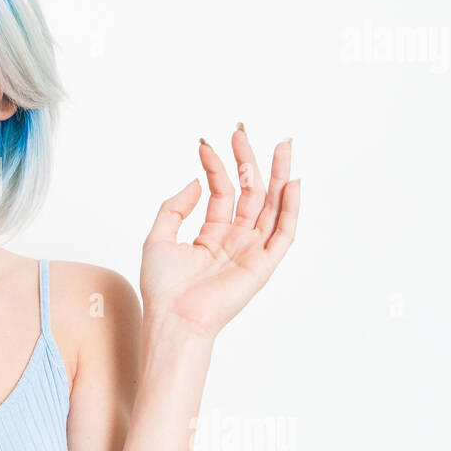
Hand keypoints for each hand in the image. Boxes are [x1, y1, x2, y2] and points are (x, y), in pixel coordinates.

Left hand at [140, 125, 299, 341]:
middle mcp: (235, 241)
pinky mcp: (264, 265)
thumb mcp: (158, 238)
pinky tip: (292, 183)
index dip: (215, 167)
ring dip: (278, 175)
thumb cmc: (162, 288)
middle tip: (244, 132)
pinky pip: (284, 234)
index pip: (221, 193)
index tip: (205, 143)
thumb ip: (175, 208)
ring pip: (272, 207)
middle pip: (251, 194)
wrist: (172, 318)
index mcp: (212, 236)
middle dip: (249, 162)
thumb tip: (198, 180)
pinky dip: (291, 209)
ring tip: (282, 145)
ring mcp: (251, 251)